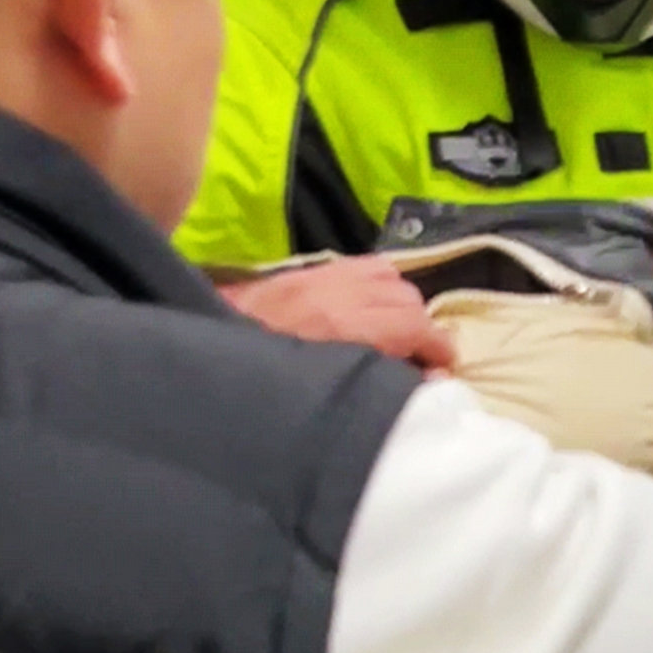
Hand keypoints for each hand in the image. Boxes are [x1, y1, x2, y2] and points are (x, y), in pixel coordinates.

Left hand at [220, 256, 455, 371]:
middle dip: (421, 331)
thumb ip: (381, 381)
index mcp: (342, 329)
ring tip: (394, 331)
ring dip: (401, 304)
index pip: (414, 327)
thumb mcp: (327, 387)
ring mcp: (325, 277)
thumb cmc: (265, 386)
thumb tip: (430, 381)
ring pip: (391, 278)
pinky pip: (365, 265)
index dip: (439, 349)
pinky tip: (370, 304)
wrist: (208, 344)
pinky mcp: (310, 271)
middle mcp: (338, 295)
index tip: (444, 370)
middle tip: (417, 358)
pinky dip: (379, 284)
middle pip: (408, 301)